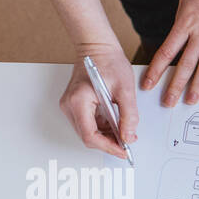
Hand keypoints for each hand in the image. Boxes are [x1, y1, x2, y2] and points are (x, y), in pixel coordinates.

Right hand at [59, 43, 137, 158]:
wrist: (97, 47)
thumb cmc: (109, 62)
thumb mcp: (125, 90)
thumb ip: (129, 116)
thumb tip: (129, 137)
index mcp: (79, 101)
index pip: (90, 135)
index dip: (108, 147)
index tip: (123, 151)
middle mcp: (69, 105)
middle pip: (88, 136)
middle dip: (109, 142)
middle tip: (127, 143)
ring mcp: (70, 105)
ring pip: (88, 131)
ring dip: (107, 136)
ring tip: (124, 131)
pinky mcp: (75, 105)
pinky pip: (89, 123)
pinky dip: (104, 127)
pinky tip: (116, 124)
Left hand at [142, 0, 198, 106]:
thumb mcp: (187, 1)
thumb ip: (183, 23)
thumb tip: (179, 41)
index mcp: (186, 22)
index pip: (167, 51)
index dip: (157, 70)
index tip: (149, 84)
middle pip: (185, 64)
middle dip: (175, 86)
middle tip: (169, 102)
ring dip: (197, 86)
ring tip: (191, 100)